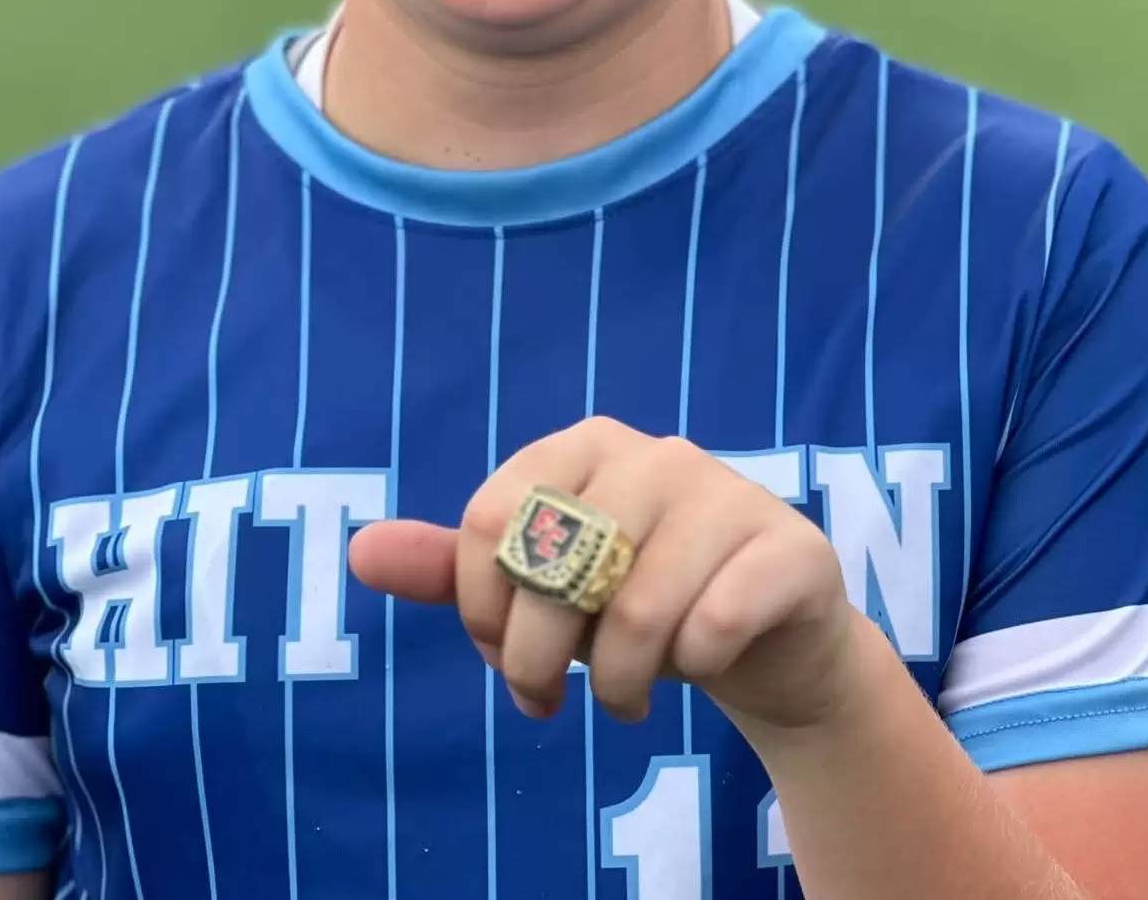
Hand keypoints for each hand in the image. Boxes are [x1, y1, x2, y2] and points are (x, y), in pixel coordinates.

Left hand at [349, 417, 856, 754]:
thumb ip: (459, 571)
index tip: (496, 653)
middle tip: (547, 700)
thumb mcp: (546, 591)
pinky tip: (699, 668)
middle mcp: (656, 454)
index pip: (491, 519)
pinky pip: (715, 624)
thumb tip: (358, 551)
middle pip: (557, 566)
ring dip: (619, 680)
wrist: (769, 634)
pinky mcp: (789, 548)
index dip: (480, 610)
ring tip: (624, 697)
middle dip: (535, 659)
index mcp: (584, 446)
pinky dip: (693, 668)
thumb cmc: (641, 600)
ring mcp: (728, 494)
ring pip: (639, 606)